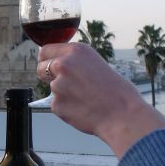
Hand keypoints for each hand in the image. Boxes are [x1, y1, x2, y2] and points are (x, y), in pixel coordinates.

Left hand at [37, 42, 164, 158]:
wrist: (124, 115)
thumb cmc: (117, 92)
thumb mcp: (96, 64)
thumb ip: (75, 63)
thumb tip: (58, 65)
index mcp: (76, 51)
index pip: (45, 50)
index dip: (47, 59)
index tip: (48, 64)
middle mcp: (63, 64)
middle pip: (41, 68)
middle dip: (47, 75)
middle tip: (65, 84)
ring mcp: (58, 85)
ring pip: (52, 89)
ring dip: (63, 94)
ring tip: (86, 99)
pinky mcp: (56, 104)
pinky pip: (56, 105)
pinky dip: (66, 108)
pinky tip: (83, 109)